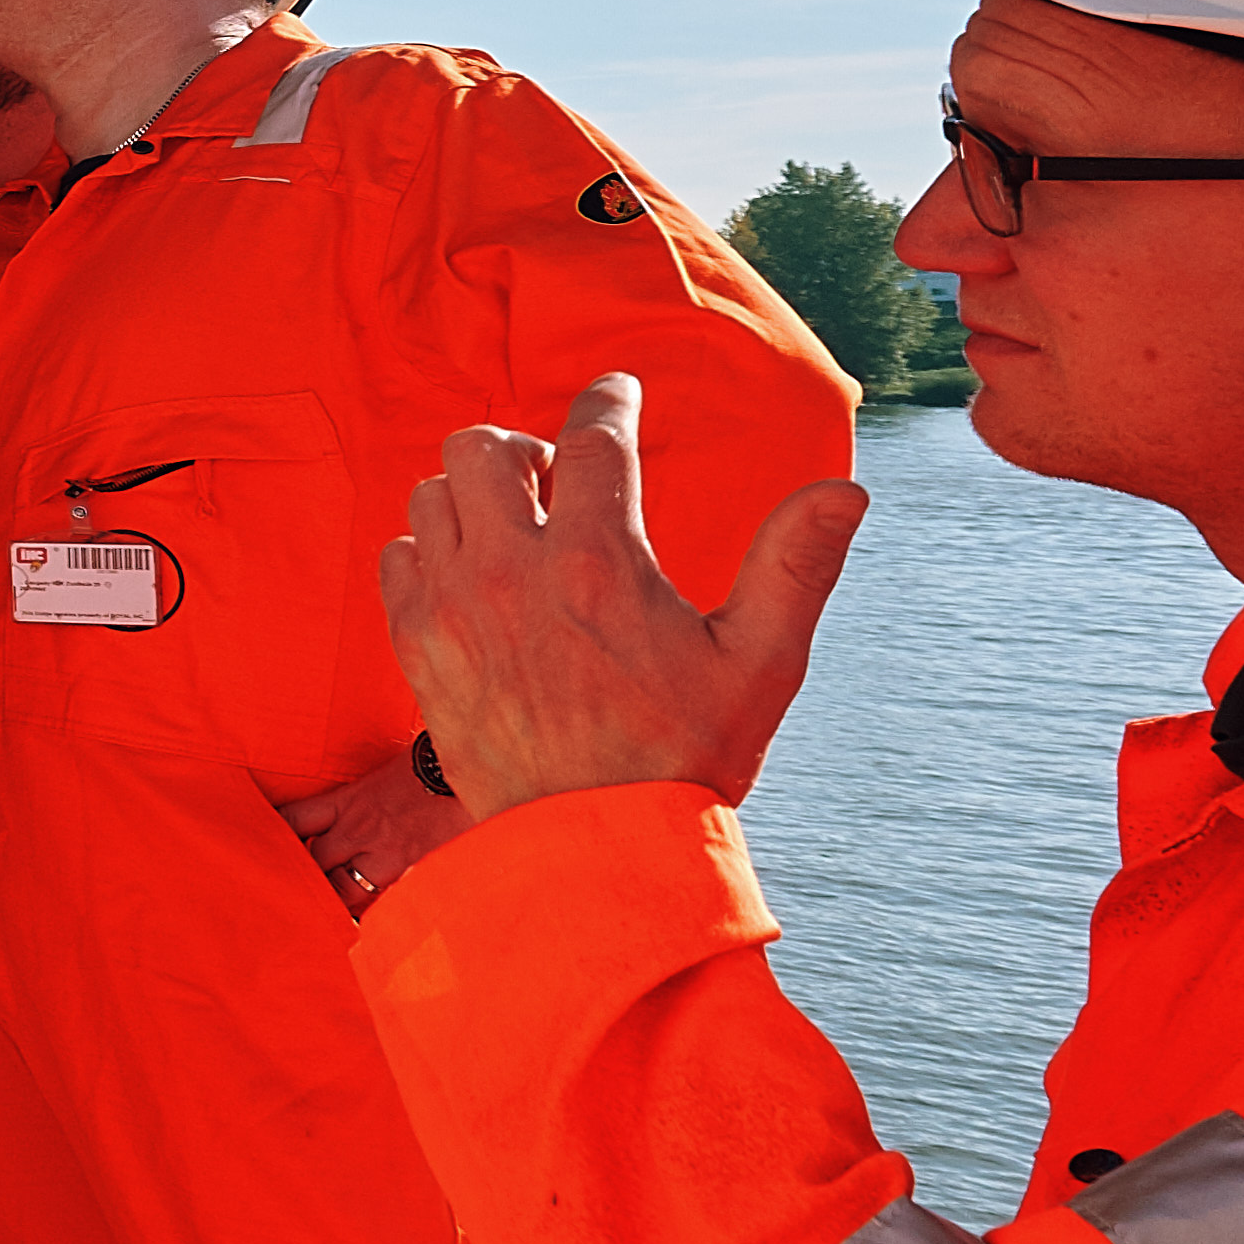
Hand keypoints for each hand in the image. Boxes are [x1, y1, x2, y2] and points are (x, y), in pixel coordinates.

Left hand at [272, 749, 460, 921]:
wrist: (476, 772)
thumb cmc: (434, 762)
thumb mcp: (388, 768)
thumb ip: (362, 790)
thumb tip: (352, 794)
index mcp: (350, 799)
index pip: (293, 819)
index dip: (276, 833)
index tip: (261, 844)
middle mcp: (360, 829)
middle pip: (313, 862)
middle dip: (304, 875)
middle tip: (291, 888)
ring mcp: (388, 855)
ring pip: (344, 890)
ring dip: (336, 899)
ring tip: (326, 913)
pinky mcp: (415, 873)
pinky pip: (385, 902)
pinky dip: (376, 913)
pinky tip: (370, 928)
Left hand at [378, 372, 865, 823]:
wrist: (594, 850)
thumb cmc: (687, 758)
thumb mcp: (762, 664)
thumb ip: (796, 566)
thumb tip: (845, 489)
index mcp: (602, 564)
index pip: (595, 440)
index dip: (609, 402)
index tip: (618, 392)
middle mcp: (514, 573)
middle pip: (484, 448)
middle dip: (525, 449)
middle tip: (561, 484)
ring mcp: (454, 609)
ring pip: (433, 495)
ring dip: (473, 497)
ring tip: (519, 530)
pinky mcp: (419, 649)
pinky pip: (397, 557)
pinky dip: (429, 549)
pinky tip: (473, 576)